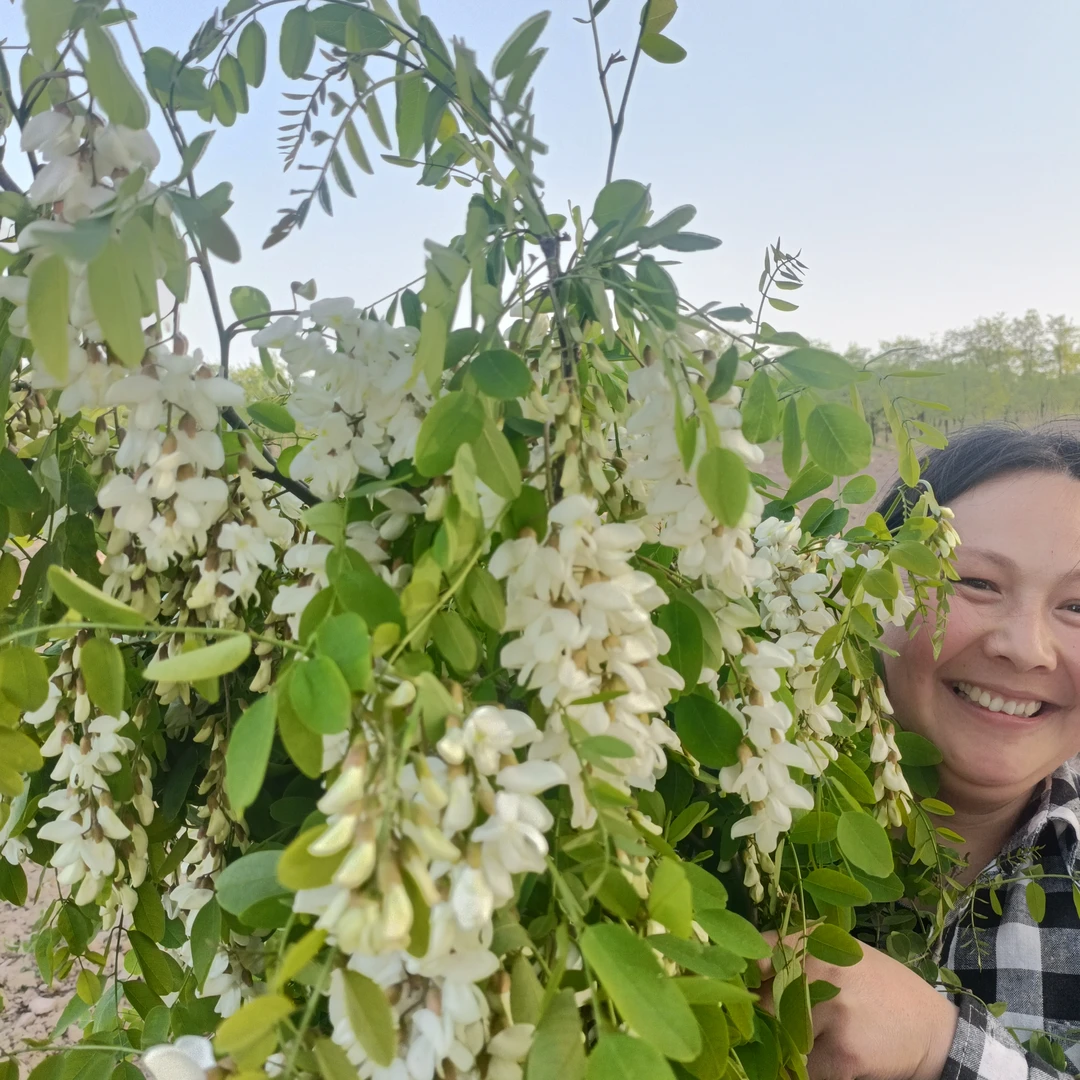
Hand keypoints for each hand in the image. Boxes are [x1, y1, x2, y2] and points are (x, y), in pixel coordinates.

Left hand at [759, 931, 959, 1079]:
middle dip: (763, 1016)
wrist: (932, 1029)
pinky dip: (811, 1070)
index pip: (761, 952)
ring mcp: (831, 1013)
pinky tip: (834, 1057)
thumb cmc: (877, 986)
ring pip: (781, 1038)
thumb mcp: (842, 953)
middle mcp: (820, 971)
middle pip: (763, 1001)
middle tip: (771, 1021)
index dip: (744, 972)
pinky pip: (804, 1069)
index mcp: (817, 942)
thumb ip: (798, 955)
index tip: (739, 985)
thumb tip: (746, 969)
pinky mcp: (842, 1054)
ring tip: (818, 1037)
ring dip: (787, 1045)